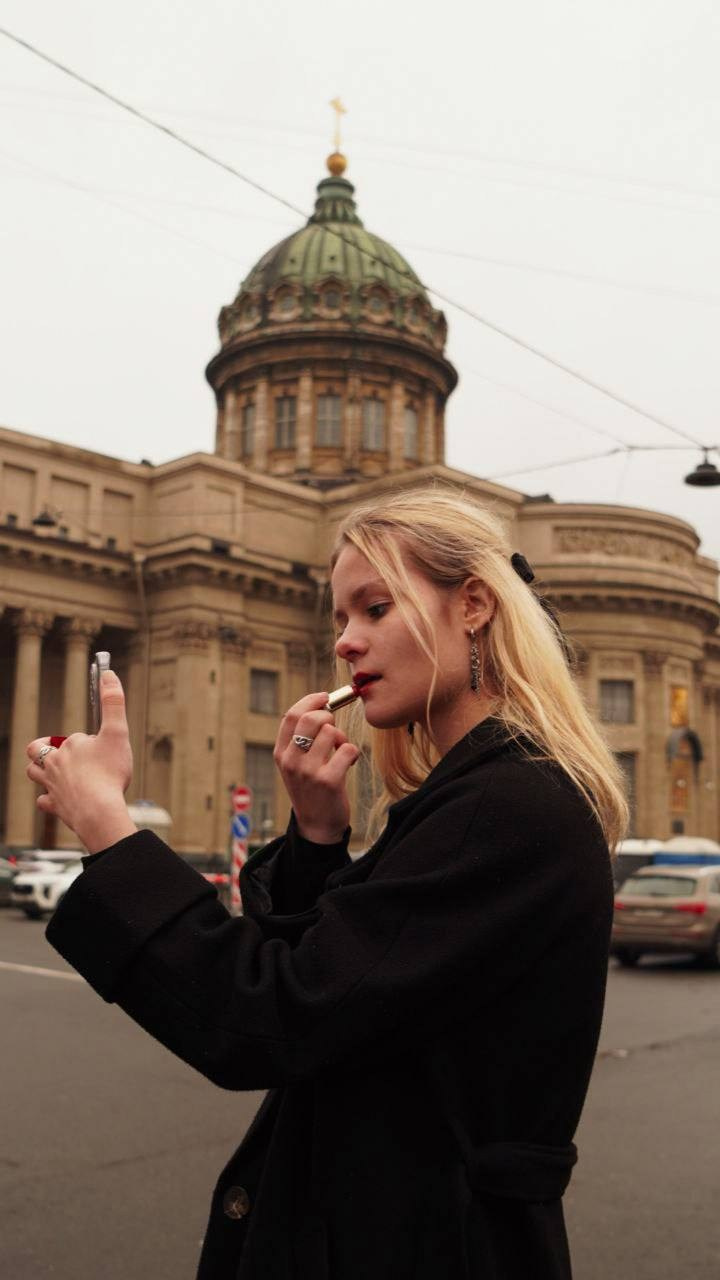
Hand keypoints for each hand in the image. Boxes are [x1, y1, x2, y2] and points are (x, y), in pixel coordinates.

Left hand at [26, 670, 136, 853]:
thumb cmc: (109, 773)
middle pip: (39, 751)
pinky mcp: (55, 806)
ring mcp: (53, 786)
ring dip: (41, 771)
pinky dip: (49, 798)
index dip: (86, 740)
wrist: (99, 810)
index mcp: (70, 746)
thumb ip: (113, 703)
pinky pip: (45, 801)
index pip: (73, 737)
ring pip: (35, 773)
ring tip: (54, 771)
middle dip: (45, 749)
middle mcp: (56, 764)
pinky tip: (58, 798)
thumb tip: (108, 675)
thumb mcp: (117, 733)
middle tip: (61, 751)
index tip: (100, 746)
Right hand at [274, 692, 359, 843]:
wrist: (317, 825)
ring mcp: (308, 771)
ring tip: (340, 751)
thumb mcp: (296, 764)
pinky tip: (349, 763)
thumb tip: (323, 705)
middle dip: (329, 717)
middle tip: (334, 728)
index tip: (325, 698)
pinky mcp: (328, 780)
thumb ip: (301, 738)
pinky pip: (347, 749)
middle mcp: (290, 761)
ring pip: (331, 732)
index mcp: (280, 753)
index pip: (290, 715)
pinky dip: (353, 752)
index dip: (310, 701)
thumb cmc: (311, 788)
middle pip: (311, 719)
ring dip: (341, 738)